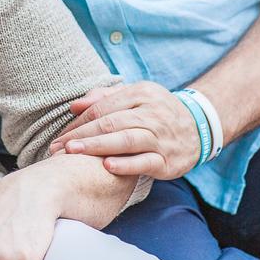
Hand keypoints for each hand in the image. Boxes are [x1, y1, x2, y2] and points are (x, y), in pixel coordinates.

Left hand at [48, 81, 200, 179]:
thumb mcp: (135, 95)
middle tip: (59, 146)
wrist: (199, 127)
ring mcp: (161, 137)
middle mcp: (151, 113)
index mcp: (141, 93)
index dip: (80, 121)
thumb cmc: (157, 111)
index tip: (61, 135)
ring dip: (97, 147)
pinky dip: (126, 164)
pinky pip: (145, 161)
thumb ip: (104, 98)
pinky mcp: (168, 160)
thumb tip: (74, 106)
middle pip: (111, 123)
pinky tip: (107, 166)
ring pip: (126, 140)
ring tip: (74, 153)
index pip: (103, 107)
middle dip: (82, 135)